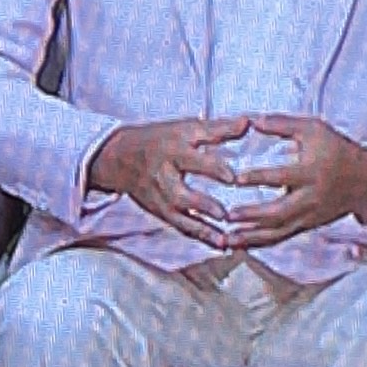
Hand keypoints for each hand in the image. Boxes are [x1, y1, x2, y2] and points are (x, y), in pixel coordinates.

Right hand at [86, 117, 248, 249]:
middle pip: (179, 193)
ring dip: (202, 229)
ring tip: (225, 240)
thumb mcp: (184, 128)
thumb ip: (218, 128)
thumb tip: (248, 122)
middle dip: (200, 205)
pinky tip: (220, 244)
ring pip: (178, 216)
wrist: (119, 157)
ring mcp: (158, 196)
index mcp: (171, 150)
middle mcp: (162, 175)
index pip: (191, 159)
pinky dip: (199, 235)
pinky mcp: (159, 210)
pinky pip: (179, 225)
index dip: (212, 168)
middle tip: (224, 214)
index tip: (232, 178)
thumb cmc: (158, 139)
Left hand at [215, 115, 366, 250]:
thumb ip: (281, 124)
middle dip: (253, 216)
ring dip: (251, 237)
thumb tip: (251, 120)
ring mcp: (309, 216)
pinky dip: (259, 243)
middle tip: (228, 215)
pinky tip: (238, 244)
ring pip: (279, 231)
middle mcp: (310, 198)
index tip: (238, 178)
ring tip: (226, 239)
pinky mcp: (306, 226)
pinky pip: (281, 237)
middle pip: (281, 212)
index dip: (260, 177)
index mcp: (312, 172)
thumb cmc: (336, 150)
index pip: (284, 177)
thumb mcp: (313, 129)